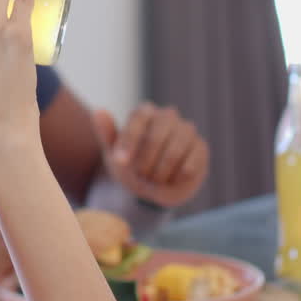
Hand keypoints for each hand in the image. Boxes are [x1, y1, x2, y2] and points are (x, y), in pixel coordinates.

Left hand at [92, 104, 207, 206]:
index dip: (129, 140)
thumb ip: (106, 133)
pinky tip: (171, 181)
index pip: (138, 118)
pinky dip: (176, 177)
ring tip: (153, 180)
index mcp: (145, 112)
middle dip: (144, 162)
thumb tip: (99, 111)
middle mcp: (168, 116)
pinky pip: (190, 163)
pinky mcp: (201, 148)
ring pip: (174, 151)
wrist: (151, 188)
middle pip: (156, 136)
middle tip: (139, 176)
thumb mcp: (114, 154)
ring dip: (160, 172)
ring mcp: (187, 130)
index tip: (120, 161)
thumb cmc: (131, 166)